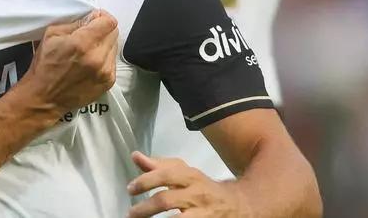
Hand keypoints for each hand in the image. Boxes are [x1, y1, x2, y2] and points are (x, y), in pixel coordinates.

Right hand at [21, 10, 118, 115]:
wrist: (44, 98)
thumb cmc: (44, 66)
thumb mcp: (52, 35)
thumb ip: (74, 23)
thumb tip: (91, 18)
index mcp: (82, 43)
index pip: (109, 22)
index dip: (102, 17)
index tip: (94, 19)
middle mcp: (97, 58)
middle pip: (114, 33)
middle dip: (103, 30)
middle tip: (90, 34)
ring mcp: (105, 71)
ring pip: (115, 47)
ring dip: (104, 44)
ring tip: (89, 50)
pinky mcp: (108, 82)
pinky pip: (113, 62)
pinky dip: (104, 58)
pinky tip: (91, 62)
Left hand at [127, 151, 245, 217]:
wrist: (237, 204)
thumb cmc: (201, 187)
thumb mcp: (183, 173)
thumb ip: (159, 166)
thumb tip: (135, 156)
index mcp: (190, 177)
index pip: (166, 175)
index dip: (146, 181)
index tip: (130, 189)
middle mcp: (196, 194)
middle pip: (167, 200)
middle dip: (146, 208)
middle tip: (131, 213)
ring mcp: (202, 214)